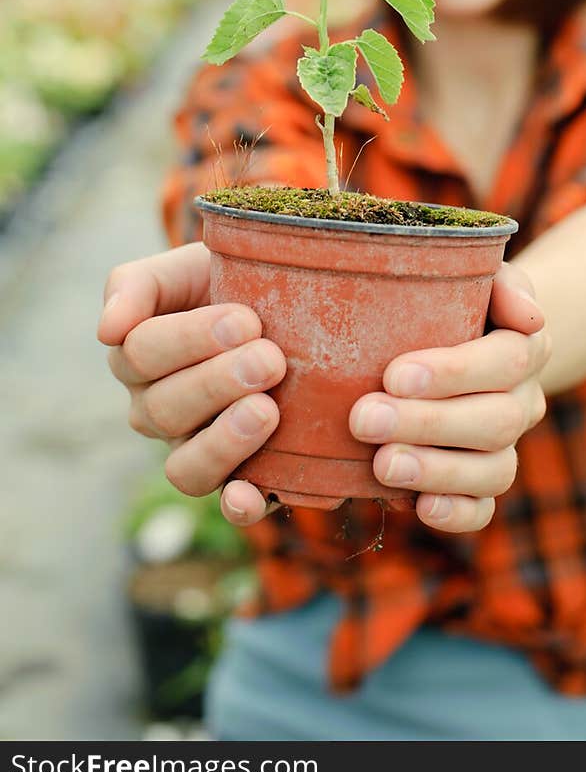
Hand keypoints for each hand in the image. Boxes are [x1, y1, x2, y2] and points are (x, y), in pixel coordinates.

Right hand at [97, 242, 286, 525]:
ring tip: (268, 410)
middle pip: (164, 408)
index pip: (143, 353)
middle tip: (270, 358)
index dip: (192, 339)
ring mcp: (193, 447)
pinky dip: (238, 505)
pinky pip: (225, 503)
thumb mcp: (186, 266)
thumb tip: (107, 330)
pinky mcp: (237, 476)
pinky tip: (252, 495)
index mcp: (138, 355)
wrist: (291, 303)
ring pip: (185, 466)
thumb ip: (136, 285)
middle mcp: (156, 409)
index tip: (247, 320)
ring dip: (225, 440)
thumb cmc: (232, 280)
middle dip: (219, 382)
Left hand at [349, 261, 549, 533]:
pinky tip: (419, 506)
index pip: (507, 360)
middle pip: (495, 421)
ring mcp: (505, 447)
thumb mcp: (478, 273)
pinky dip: (456, 512)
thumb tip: (530, 315)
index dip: (454, 372)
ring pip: (493, 471)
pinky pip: (484, 510)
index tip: (393, 374)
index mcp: (525, 346)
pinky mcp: (482, 485)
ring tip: (382, 464)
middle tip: (364, 418)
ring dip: (436, 470)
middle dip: (427, 423)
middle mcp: (523, 401)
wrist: (461, 336)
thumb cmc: (456, 298)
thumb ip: (501, 282)